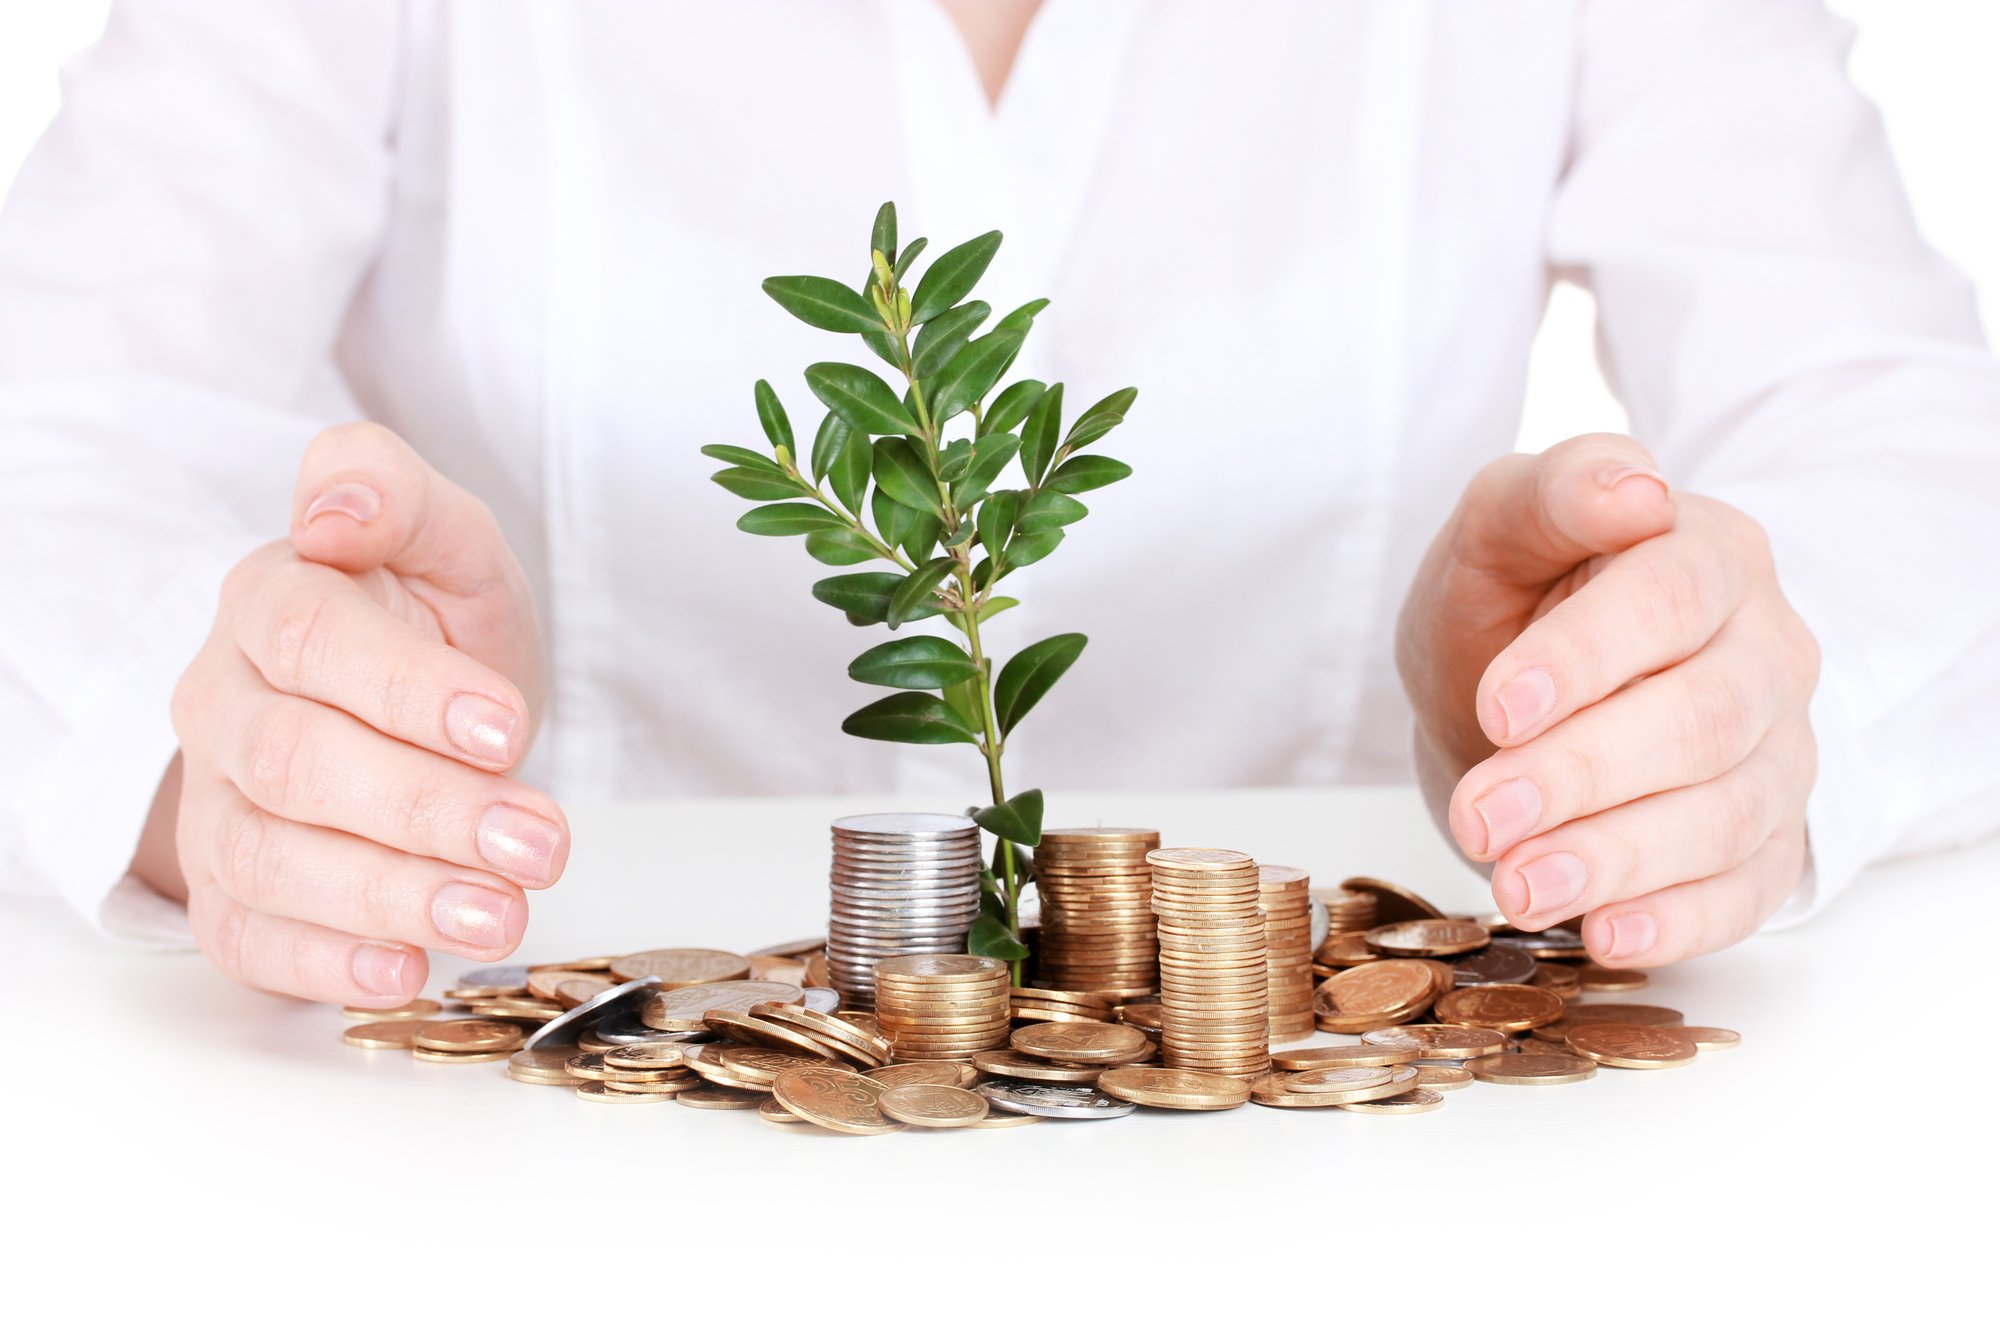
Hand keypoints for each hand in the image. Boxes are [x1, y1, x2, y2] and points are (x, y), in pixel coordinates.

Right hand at [153, 423, 560, 1004]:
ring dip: (390, 896)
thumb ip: (398, 494)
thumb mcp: (447, 541)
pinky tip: (408, 970)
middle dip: (424, 809)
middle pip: (296, 762)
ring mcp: (213, 802)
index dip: (406, 689)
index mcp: (267, 600)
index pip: (310, 637)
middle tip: (540, 845)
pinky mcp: (227, 890)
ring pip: (268, 859)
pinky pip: (248, 938)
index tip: (507, 732)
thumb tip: (334, 506)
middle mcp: (220, 702)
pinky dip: (323, 965)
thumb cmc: (429, 619)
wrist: (409, 707)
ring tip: (501, 914)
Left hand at [1396, 434, 1819, 966]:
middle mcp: (1766, 651)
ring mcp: (1779, 753)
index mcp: (1711, 554)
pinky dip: (1677, 922)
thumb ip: (1552, 493)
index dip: (1587, 656)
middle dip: (1583, 775)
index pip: (1672, 597)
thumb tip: (1635, 489)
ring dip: (1616, 859)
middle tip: (1482, 817)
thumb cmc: (1510, 604)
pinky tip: (1606, 934)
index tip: (1499, 706)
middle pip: (1702, 719)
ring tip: (1516, 887)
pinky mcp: (1764, 843)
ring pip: (1726, 815)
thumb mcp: (1496, 532)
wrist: (1515, 699)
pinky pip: (1744, 892)